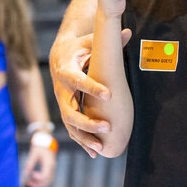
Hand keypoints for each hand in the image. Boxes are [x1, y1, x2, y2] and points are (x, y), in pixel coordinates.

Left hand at [23, 142, 56, 186]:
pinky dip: (42, 182)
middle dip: (38, 185)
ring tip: (30, 185)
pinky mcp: (50, 169)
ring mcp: (52, 169)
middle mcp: (52, 167)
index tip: (31, 174)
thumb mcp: (33, 153)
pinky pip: (48, 179)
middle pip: (47, 181)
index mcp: (49, 163)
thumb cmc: (39, 147)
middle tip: (28, 184)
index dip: (37, 178)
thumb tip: (25, 173)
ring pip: (48, 181)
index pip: (45, 175)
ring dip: (40, 185)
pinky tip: (34, 182)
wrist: (45, 142)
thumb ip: (30, 163)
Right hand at [49, 29, 132, 157]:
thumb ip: (108, 40)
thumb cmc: (79, 48)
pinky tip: (95, 153)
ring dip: (84, 137)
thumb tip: (127, 32)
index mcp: (66, 70)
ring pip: (69, 124)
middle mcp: (61, 90)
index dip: (92, 88)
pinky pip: (71, 130)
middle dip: (87, 121)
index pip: (78, 80)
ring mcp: (62, 103)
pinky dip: (82, 142)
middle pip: (69, 110)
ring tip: (101, 147)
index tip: (109, 94)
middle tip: (107, 127)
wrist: (59, 56)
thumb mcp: (89, 41)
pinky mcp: (66, 111)